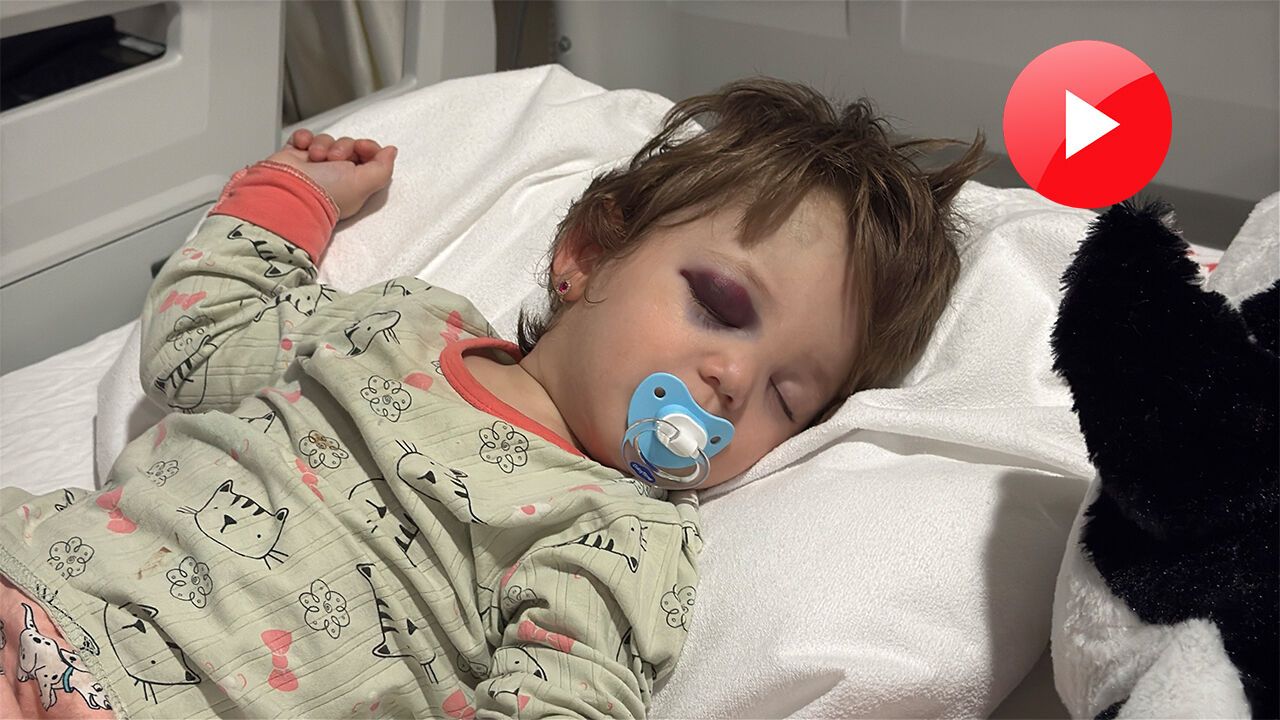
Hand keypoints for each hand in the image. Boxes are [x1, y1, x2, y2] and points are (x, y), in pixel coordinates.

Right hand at [265, 129, 397, 219]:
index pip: (368, 156)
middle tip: (333, 158)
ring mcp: (314, 165)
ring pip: (326, 140)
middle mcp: (335, 175)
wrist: (289, 192)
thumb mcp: (365, 184)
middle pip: (348, 145)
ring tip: (315, 158)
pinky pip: (304, 137)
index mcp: (354, 183)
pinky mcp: (295, 156)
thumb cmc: (325, 194)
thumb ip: (383, 168)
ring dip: (322, 144)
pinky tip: (301, 147)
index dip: (367, 147)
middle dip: (342, 147)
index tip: (361, 147)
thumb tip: (391, 152)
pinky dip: (303, 138)